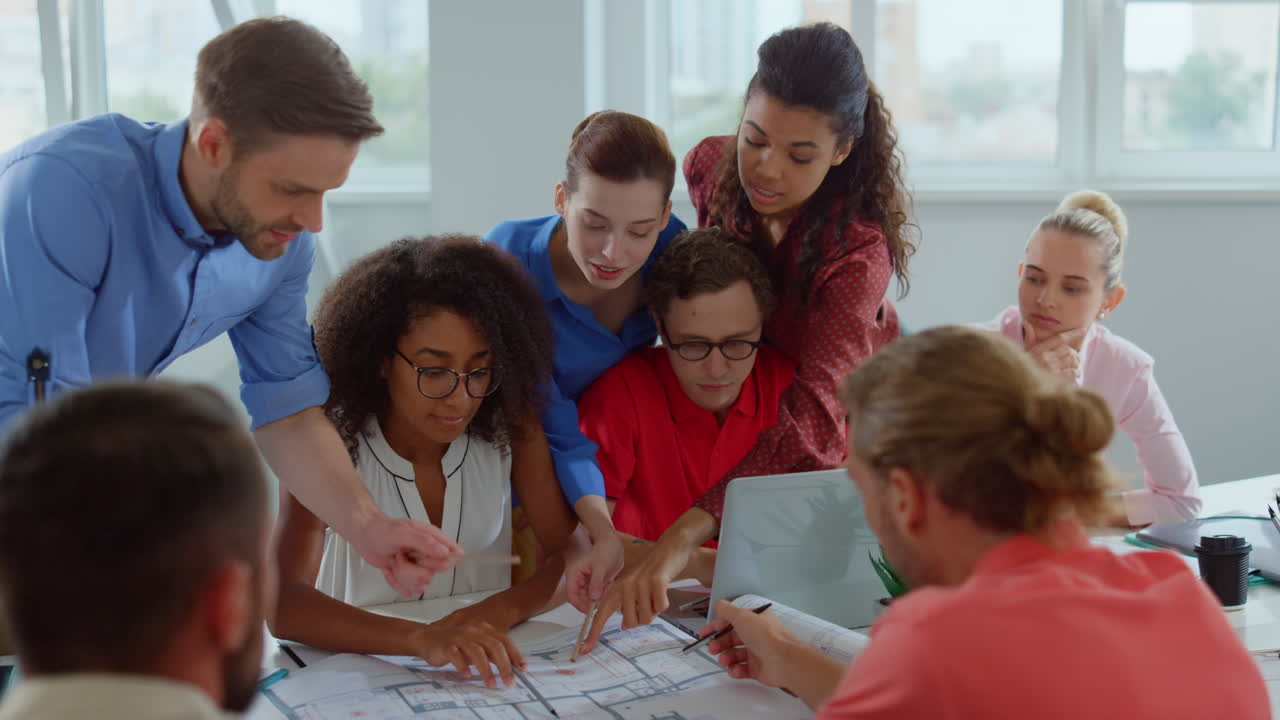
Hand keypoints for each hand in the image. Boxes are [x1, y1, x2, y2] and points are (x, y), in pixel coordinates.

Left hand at [352, 512, 461, 597]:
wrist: (364, 536)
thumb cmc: (382, 530)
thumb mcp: (403, 533)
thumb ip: (425, 542)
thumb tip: (445, 552)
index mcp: (432, 540)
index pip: (449, 558)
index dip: (433, 562)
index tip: (419, 557)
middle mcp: (428, 554)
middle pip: (431, 575)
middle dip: (411, 569)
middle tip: (402, 556)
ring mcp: (419, 566)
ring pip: (420, 585)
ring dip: (402, 576)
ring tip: (395, 561)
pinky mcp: (409, 576)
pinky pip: (410, 590)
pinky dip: (396, 582)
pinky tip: (391, 570)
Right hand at [410, 617, 525, 688]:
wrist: (427, 638)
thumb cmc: (454, 644)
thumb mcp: (475, 646)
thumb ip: (490, 653)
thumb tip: (508, 667)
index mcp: (483, 629)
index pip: (504, 641)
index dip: (515, 655)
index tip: (523, 669)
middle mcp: (474, 630)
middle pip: (494, 646)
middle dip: (504, 665)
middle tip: (509, 681)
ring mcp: (460, 636)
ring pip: (477, 652)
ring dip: (486, 669)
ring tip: (490, 683)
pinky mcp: (446, 644)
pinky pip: (456, 655)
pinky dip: (463, 666)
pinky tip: (466, 675)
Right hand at [564, 528, 623, 612]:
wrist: (614, 546)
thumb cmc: (605, 551)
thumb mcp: (600, 566)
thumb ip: (596, 583)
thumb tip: (593, 598)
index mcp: (574, 574)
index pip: (572, 595)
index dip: (579, 604)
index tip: (589, 610)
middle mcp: (579, 580)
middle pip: (581, 599)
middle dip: (592, 600)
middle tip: (602, 596)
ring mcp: (587, 583)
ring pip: (590, 599)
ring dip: (600, 596)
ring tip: (606, 584)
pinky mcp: (595, 585)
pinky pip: (599, 595)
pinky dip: (604, 593)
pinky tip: (609, 582)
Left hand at [581, 533, 692, 651]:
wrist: (670, 549)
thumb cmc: (653, 573)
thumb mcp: (635, 589)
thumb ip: (627, 607)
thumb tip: (624, 626)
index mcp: (617, 589)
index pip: (601, 615)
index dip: (593, 634)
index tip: (585, 650)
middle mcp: (625, 586)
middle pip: (631, 623)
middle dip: (642, 618)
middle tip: (649, 603)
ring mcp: (640, 583)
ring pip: (647, 618)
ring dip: (655, 611)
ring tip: (656, 595)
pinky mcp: (656, 581)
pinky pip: (660, 607)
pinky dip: (664, 605)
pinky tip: (664, 591)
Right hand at [704, 600, 797, 687]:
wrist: (783, 661)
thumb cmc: (767, 637)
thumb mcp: (742, 616)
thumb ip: (727, 610)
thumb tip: (719, 605)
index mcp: (754, 620)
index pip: (731, 621)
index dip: (716, 626)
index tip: (705, 633)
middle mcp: (756, 635)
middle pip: (730, 639)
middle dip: (719, 644)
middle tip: (712, 648)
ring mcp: (757, 652)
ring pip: (734, 654)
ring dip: (726, 657)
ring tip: (725, 660)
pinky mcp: (757, 668)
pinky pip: (741, 669)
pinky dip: (735, 670)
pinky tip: (735, 669)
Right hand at [1023, 323, 1085, 381]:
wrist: (1019, 381)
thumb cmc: (1022, 364)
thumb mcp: (1024, 350)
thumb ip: (1029, 337)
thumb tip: (1026, 322)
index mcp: (1039, 349)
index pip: (1059, 339)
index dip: (1072, 334)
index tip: (1083, 330)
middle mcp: (1046, 357)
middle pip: (1068, 350)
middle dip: (1073, 352)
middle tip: (1074, 355)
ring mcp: (1051, 368)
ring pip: (1071, 360)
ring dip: (1076, 361)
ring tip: (1076, 363)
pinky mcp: (1055, 378)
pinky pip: (1071, 372)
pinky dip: (1076, 372)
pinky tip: (1076, 373)